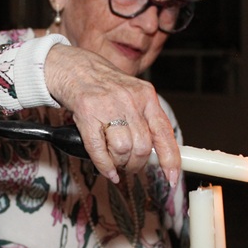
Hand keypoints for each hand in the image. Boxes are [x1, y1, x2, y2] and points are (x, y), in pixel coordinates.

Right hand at [44, 45, 180, 185]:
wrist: (77, 70)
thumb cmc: (106, 87)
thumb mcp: (134, 96)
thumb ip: (147, 121)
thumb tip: (159, 154)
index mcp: (146, 96)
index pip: (164, 133)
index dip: (170, 159)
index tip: (171, 177)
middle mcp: (130, 100)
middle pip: (142, 147)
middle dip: (137, 164)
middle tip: (131, 165)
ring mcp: (108, 107)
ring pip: (122, 150)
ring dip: (120, 163)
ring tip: (116, 161)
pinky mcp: (87, 115)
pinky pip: (99, 150)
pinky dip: (104, 166)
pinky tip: (107, 170)